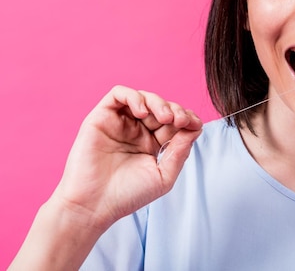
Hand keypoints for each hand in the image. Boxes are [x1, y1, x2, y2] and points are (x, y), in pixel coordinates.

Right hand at [51, 85, 202, 230]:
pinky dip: (134, 97)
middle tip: (180, 121)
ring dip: (159, 102)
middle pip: (162, 107)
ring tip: (165, 117)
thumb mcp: (163, 176)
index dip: (188, 119)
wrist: (93, 206)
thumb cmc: (126, 196)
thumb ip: (180, 152)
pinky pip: (118, 94)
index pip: (175, 122)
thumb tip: (196, 128)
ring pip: (143, 97)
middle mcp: (138, 131)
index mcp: (153, 144)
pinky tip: (142, 112)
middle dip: (176, 110)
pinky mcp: (101, 118)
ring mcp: (120, 123)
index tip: (195, 125)